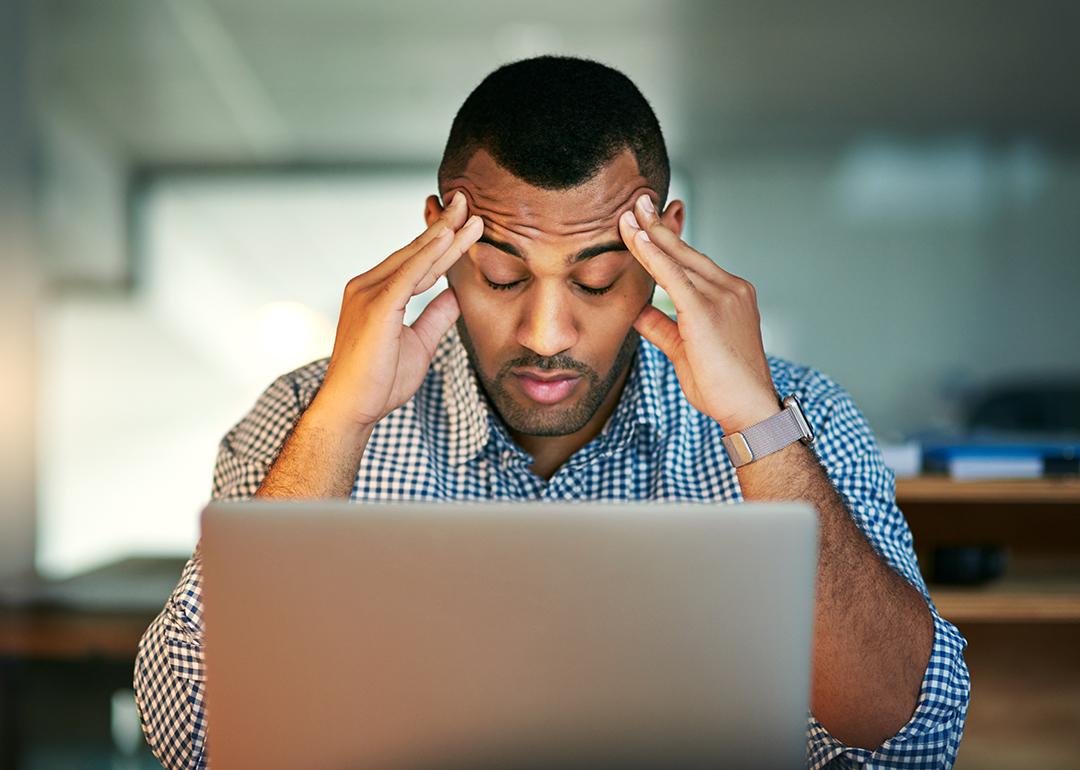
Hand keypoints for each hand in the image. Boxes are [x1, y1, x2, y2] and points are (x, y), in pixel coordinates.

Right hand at [313, 191, 482, 430]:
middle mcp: (368, 285)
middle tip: (468, 201)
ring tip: (468, 212)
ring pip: (414, 258)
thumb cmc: (380, 381)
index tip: (466, 222)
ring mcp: (368, 293)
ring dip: (444, 234)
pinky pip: (408, 275)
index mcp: (378, 293)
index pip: (418, 262)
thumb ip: (435, 316)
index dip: (443, 242)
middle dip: (445, 226)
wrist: (352, 408)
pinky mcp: (375, 306)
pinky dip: (428, 255)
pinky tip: (447, 237)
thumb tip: (455, 294)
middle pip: (416, 251)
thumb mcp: (420, 344)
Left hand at [618, 194, 779, 433]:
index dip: (669, 240)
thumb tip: (637, 311)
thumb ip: (661, 327)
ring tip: (629, 212)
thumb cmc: (721, 385)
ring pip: (678, 259)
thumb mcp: (684, 349)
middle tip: (637, 200)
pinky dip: (653, 256)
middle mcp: (730, 288)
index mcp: (730, 294)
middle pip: (686, 251)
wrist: (747, 409)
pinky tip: (637, 239)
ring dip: (650, 234)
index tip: (649, 220)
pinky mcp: (706, 311)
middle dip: (658, 224)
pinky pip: (673, 277)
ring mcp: (722, 297)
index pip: (692, 261)